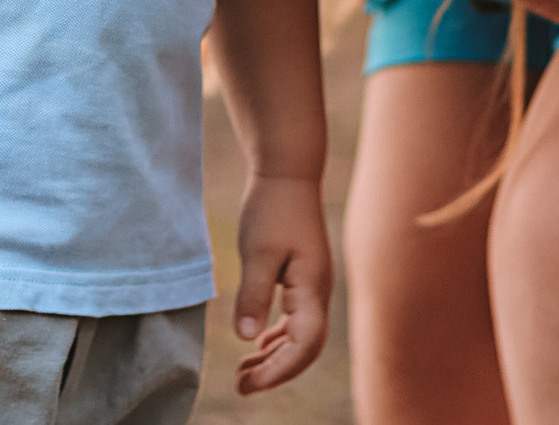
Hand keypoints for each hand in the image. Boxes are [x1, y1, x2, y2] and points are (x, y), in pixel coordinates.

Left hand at [229, 173, 331, 393]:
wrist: (288, 174)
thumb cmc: (272, 209)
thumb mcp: (257, 252)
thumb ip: (254, 295)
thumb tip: (247, 340)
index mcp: (312, 289)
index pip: (304, 346)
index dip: (278, 371)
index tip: (247, 382)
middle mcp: (318, 293)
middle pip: (306, 348)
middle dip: (276, 372)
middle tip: (240, 385)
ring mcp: (313, 286)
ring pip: (301, 337)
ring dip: (275, 358)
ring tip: (244, 374)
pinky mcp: (303, 277)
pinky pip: (297, 320)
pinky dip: (279, 338)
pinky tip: (260, 345)